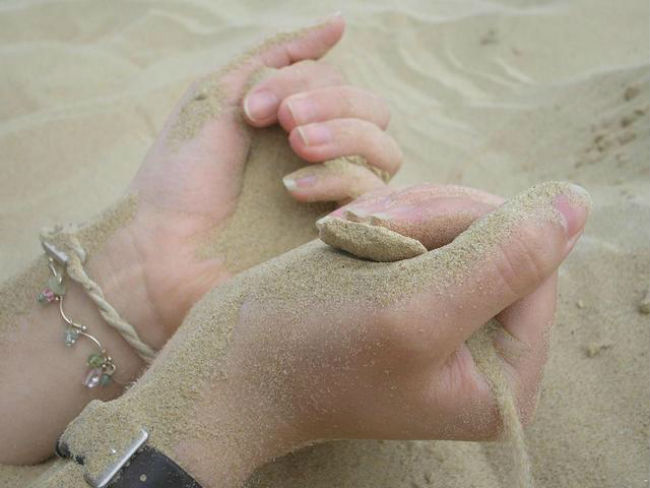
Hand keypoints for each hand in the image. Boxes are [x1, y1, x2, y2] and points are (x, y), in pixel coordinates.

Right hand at [60, 182, 588, 487]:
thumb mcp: (413, 307)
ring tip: (347, 239)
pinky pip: (421, 232)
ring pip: (454, 228)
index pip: (533, 264)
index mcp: (503, 376)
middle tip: (365, 230)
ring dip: (400, 217)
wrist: (229, 365)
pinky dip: (384, 222)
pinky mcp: (409, 298)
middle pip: (495, 240)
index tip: (402, 229)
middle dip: (429, 219)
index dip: (474, 225)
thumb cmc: (309, 347)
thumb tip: (576, 205)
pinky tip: (345, 241)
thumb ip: (505, 259)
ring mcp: (445, 322)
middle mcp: (482, 352)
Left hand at [90, 14, 400, 349]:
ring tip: (297, 147)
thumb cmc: (180, 177)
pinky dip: (338, 182)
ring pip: (386, 152)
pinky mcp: (340, 237)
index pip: (340, 84)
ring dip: (346, 136)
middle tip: (284, 123)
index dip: (306, 82)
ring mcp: (334, 199)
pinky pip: (373, 199)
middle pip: (375, 112)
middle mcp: (323, 157)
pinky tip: (292, 191)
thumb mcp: (220, 95)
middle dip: (334, 104)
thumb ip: (278, 57)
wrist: (161, 250)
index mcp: (296, 122)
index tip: (253, 108)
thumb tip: (339, 23)